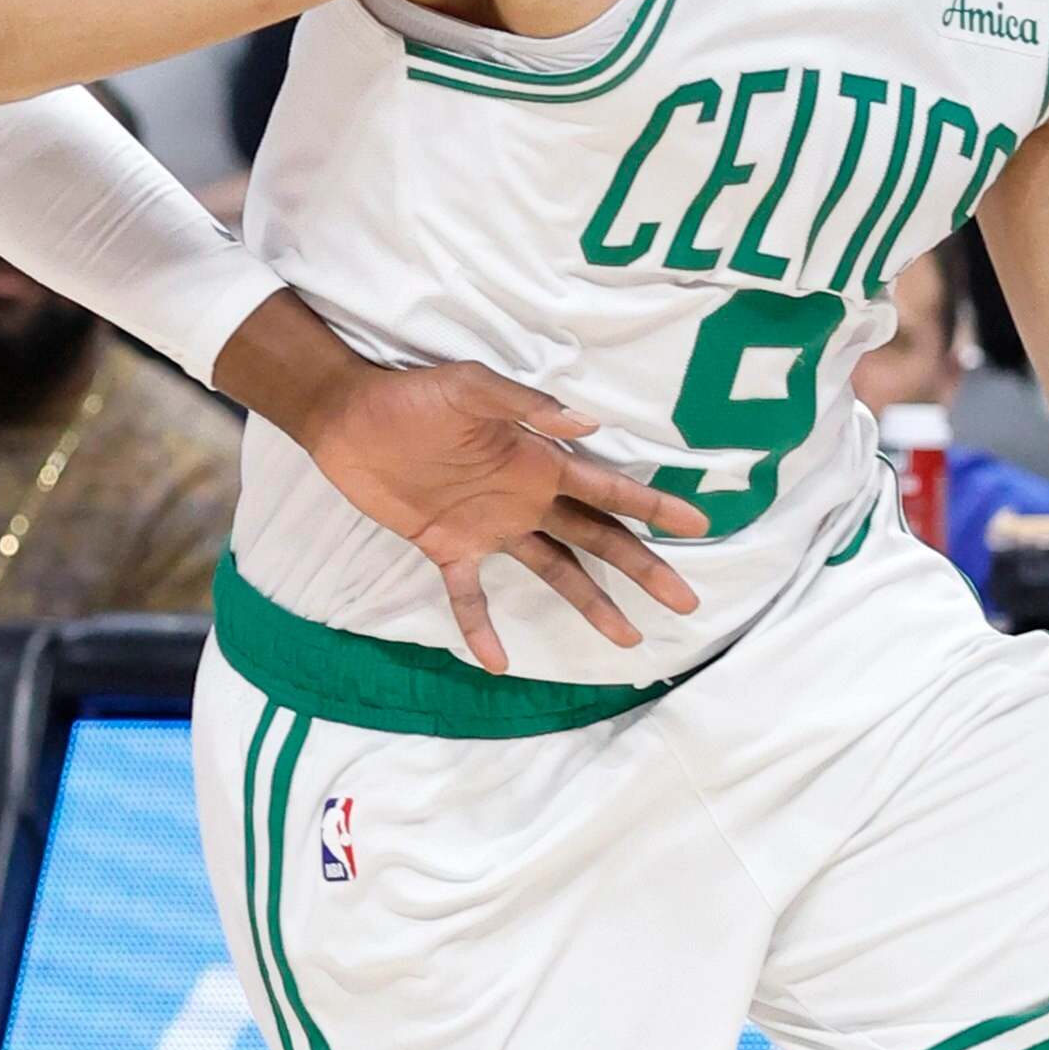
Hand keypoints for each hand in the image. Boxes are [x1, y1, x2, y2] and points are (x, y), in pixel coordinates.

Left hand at [301, 361, 708, 673]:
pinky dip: (482, 629)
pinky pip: (471, 596)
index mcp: (537, 460)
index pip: (607, 488)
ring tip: (627, 638)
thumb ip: (525, 405)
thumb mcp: (469, 387)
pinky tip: (499, 663)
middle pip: (596, 538)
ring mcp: (490, 527)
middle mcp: (524, 497)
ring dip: (590, 602)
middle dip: (642, 567)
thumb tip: (586, 423)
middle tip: (684, 602)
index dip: (653, 507)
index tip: (698, 525)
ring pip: (554, 571)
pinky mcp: (448, 548)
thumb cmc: (414, 397)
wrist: (350, 419)